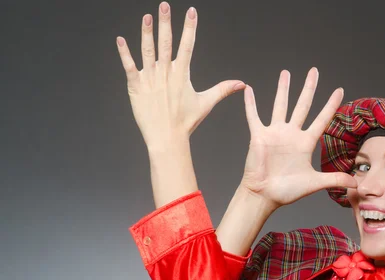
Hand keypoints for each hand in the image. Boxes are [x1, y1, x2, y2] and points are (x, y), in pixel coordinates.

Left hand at [115, 2, 244, 151]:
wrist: (166, 138)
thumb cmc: (186, 122)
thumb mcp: (206, 103)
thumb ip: (223, 89)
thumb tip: (241, 84)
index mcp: (182, 75)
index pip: (188, 45)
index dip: (190, 27)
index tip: (191, 12)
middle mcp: (166, 74)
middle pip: (166, 43)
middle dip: (166, 22)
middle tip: (164, 5)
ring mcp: (150, 79)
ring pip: (147, 51)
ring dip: (146, 32)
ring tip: (147, 16)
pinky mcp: (136, 86)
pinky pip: (128, 66)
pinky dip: (124, 53)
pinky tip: (120, 39)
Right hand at [240, 68, 356, 209]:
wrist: (264, 196)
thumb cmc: (286, 191)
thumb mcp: (314, 183)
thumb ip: (334, 179)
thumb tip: (356, 184)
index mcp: (305, 143)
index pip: (322, 119)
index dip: (331, 105)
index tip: (340, 90)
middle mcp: (291, 134)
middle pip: (303, 105)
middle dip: (309, 88)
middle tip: (314, 71)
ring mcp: (275, 133)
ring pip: (280, 105)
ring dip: (283, 89)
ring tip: (286, 73)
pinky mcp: (259, 136)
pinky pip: (254, 116)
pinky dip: (250, 103)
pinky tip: (248, 89)